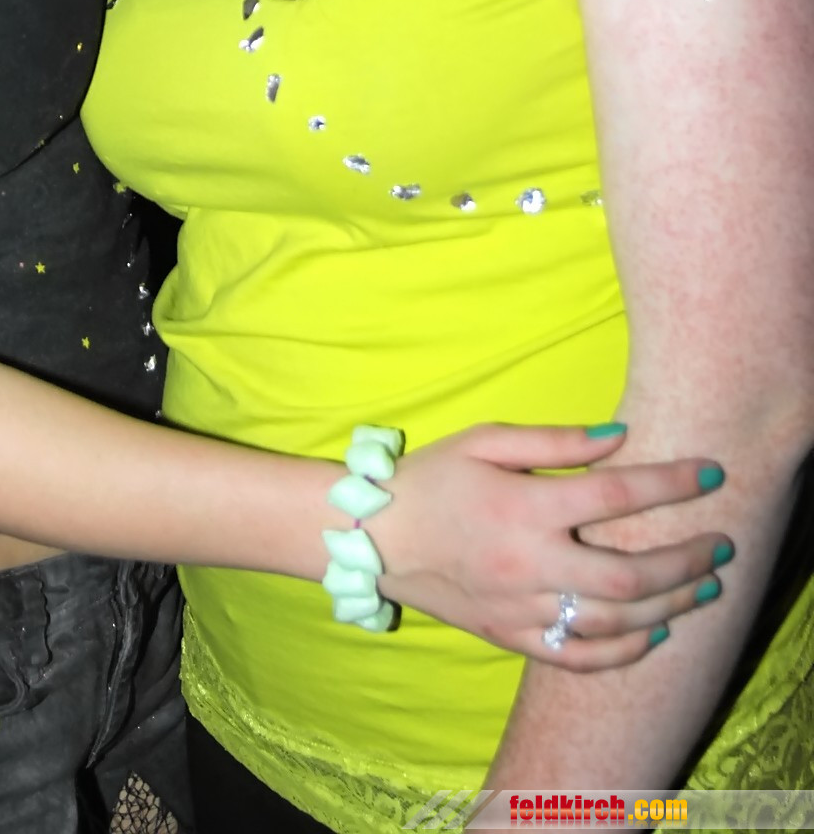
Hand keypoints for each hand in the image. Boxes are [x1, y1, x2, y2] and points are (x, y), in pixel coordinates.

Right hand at [365, 423, 731, 667]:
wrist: (375, 536)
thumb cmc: (433, 477)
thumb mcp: (486, 439)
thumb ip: (555, 440)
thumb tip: (619, 437)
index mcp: (525, 507)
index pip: (616, 495)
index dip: (672, 482)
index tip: (711, 472)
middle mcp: (529, 563)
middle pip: (629, 575)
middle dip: (685, 561)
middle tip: (719, 546)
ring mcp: (520, 608)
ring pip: (612, 623)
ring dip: (667, 607)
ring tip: (701, 587)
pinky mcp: (511, 637)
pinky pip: (577, 657)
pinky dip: (621, 653)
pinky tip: (651, 635)